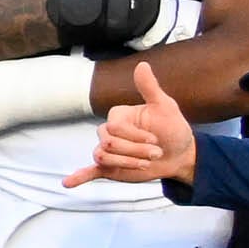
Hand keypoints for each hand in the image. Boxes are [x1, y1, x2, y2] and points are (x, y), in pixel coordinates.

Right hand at [63, 59, 201, 193]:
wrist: (180, 154)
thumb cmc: (172, 129)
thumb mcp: (165, 107)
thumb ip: (149, 88)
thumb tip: (142, 64)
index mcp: (118, 117)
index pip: (114, 127)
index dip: (135, 136)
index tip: (156, 139)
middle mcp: (109, 132)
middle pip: (108, 143)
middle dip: (134, 151)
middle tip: (156, 153)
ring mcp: (108, 151)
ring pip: (103, 157)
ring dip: (126, 163)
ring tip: (145, 164)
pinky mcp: (110, 168)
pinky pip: (90, 171)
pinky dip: (78, 177)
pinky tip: (68, 182)